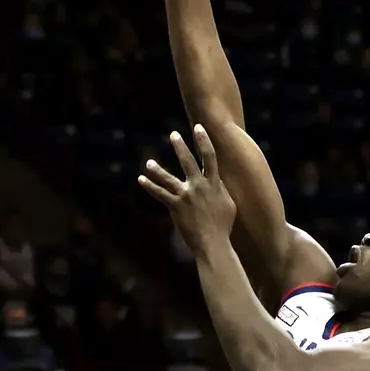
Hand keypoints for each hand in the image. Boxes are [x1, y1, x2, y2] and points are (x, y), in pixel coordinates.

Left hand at [139, 126, 235, 253]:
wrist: (213, 243)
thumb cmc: (223, 226)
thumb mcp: (228, 204)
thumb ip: (221, 189)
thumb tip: (216, 181)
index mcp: (214, 183)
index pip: (209, 157)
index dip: (204, 141)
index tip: (199, 127)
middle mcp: (198, 186)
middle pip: (187, 161)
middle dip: (180, 146)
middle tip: (173, 134)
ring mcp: (185, 195)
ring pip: (168, 178)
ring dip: (157, 169)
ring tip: (149, 162)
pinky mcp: (175, 206)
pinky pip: (159, 194)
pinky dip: (149, 186)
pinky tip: (141, 179)